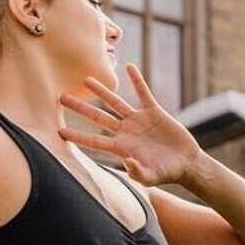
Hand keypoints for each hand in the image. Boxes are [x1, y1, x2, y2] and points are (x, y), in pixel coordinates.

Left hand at [58, 63, 201, 186]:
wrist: (185, 163)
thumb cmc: (166, 174)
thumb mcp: (152, 177)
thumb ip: (139, 173)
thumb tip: (127, 162)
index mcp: (121, 147)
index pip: (94, 141)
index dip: (77, 136)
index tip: (59, 132)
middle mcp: (125, 131)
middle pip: (97, 117)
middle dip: (79, 107)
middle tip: (61, 97)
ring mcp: (138, 120)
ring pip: (115, 102)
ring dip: (101, 91)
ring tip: (86, 80)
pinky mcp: (154, 112)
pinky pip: (143, 93)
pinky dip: (137, 81)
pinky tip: (130, 67)